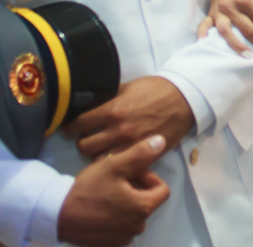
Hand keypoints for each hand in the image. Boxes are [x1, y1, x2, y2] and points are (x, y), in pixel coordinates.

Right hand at [57, 134, 169, 246]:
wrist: (57, 215)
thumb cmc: (88, 189)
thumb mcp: (114, 165)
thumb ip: (140, 154)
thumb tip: (161, 141)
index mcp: (143, 208)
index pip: (162, 190)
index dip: (149, 177)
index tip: (131, 172)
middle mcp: (137, 227)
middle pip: (147, 201)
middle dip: (136, 188)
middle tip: (116, 179)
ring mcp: (123, 238)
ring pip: (134, 214)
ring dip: (126, 202)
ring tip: (106, 192)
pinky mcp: (110, 244)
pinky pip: (122, 226)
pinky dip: (116, 216)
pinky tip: (100, 207)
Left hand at [64, 77, 195, 158]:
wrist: (183, 100)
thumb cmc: (155, 89)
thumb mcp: (127, 87)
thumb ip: (108, 99)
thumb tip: (90, 105)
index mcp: (112, 110)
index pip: (78, 124)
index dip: (70, 127)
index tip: (69, 129)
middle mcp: (117, 131)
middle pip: (84, 146)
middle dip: (81, 142)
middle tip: (85, 139)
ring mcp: (130, 145)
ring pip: (99, 160)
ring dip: (96, 155)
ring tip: (99, 150)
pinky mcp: (142, 155)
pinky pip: (120, 165)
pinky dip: (115, 162)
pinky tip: (115, 157)